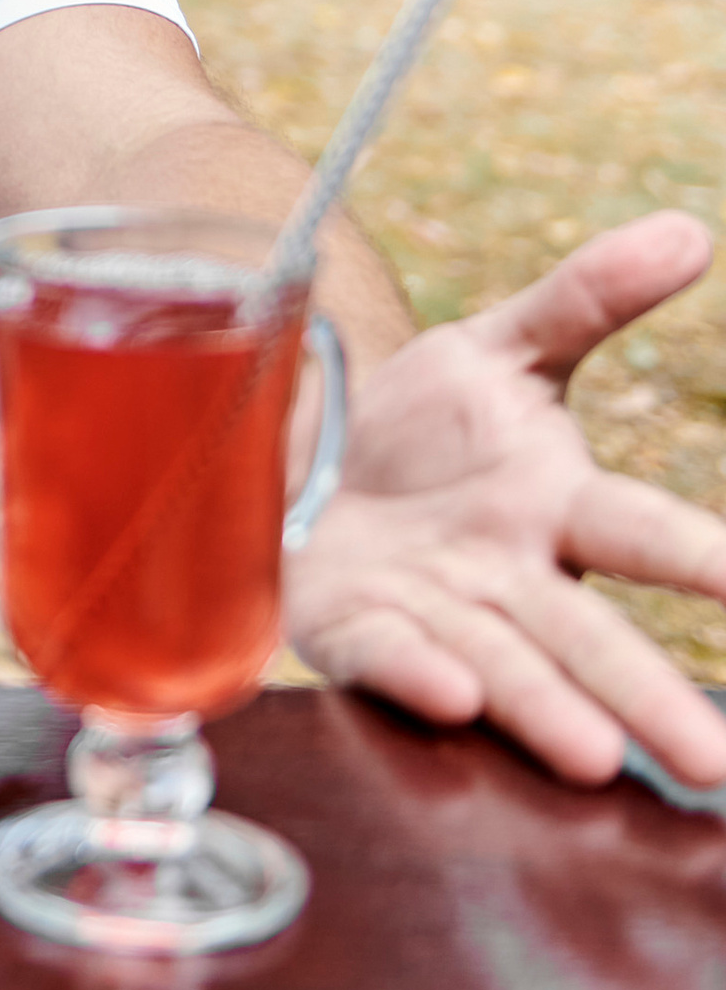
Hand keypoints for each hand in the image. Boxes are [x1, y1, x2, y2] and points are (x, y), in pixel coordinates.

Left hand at [287, 213, 725, 789]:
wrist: (304, 460)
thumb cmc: (426, 426)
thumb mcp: (503, 347)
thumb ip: (589, 296)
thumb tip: (688, 231)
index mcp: (555, 508)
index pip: (639, 532)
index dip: (700, 560)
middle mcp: (507, 576)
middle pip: (586, 638)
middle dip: (643, 696)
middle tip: (707, 758)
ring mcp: (434, 612)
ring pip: (502, 668)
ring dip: (545, 710)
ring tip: (592, 753)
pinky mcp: (353, 632)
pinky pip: (386, 658)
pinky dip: (417, 676)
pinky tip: (453, 695)